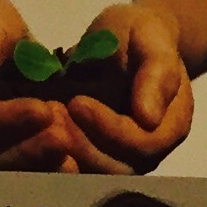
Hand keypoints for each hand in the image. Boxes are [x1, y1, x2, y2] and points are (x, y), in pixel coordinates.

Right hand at [0, 0, 82, 170]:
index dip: (7, 119)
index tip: (43, 110)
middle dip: (31, 151)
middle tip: (65, 139)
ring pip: (16, 171)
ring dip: (45, 168)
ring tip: (76, 159)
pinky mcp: (18, 151)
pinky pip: (35, 169)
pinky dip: (56, 169)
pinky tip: (82, 163)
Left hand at [60, 0, 202, 173]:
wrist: (125, 38)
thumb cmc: (142, 35)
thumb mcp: (153, 41)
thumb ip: (157, 74)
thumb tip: (149, 117)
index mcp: (171, 125)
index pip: (142, 143)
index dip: (109, 128)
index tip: (76, 102)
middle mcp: (149, 148)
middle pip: (117, 167)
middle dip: (81, 143)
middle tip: (51, 114)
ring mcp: (121, 154)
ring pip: (93, 172)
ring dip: (65, 150)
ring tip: (44, 120)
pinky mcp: (94, 152)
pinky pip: (76, 164)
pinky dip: (55, 151)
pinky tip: (36, 128)